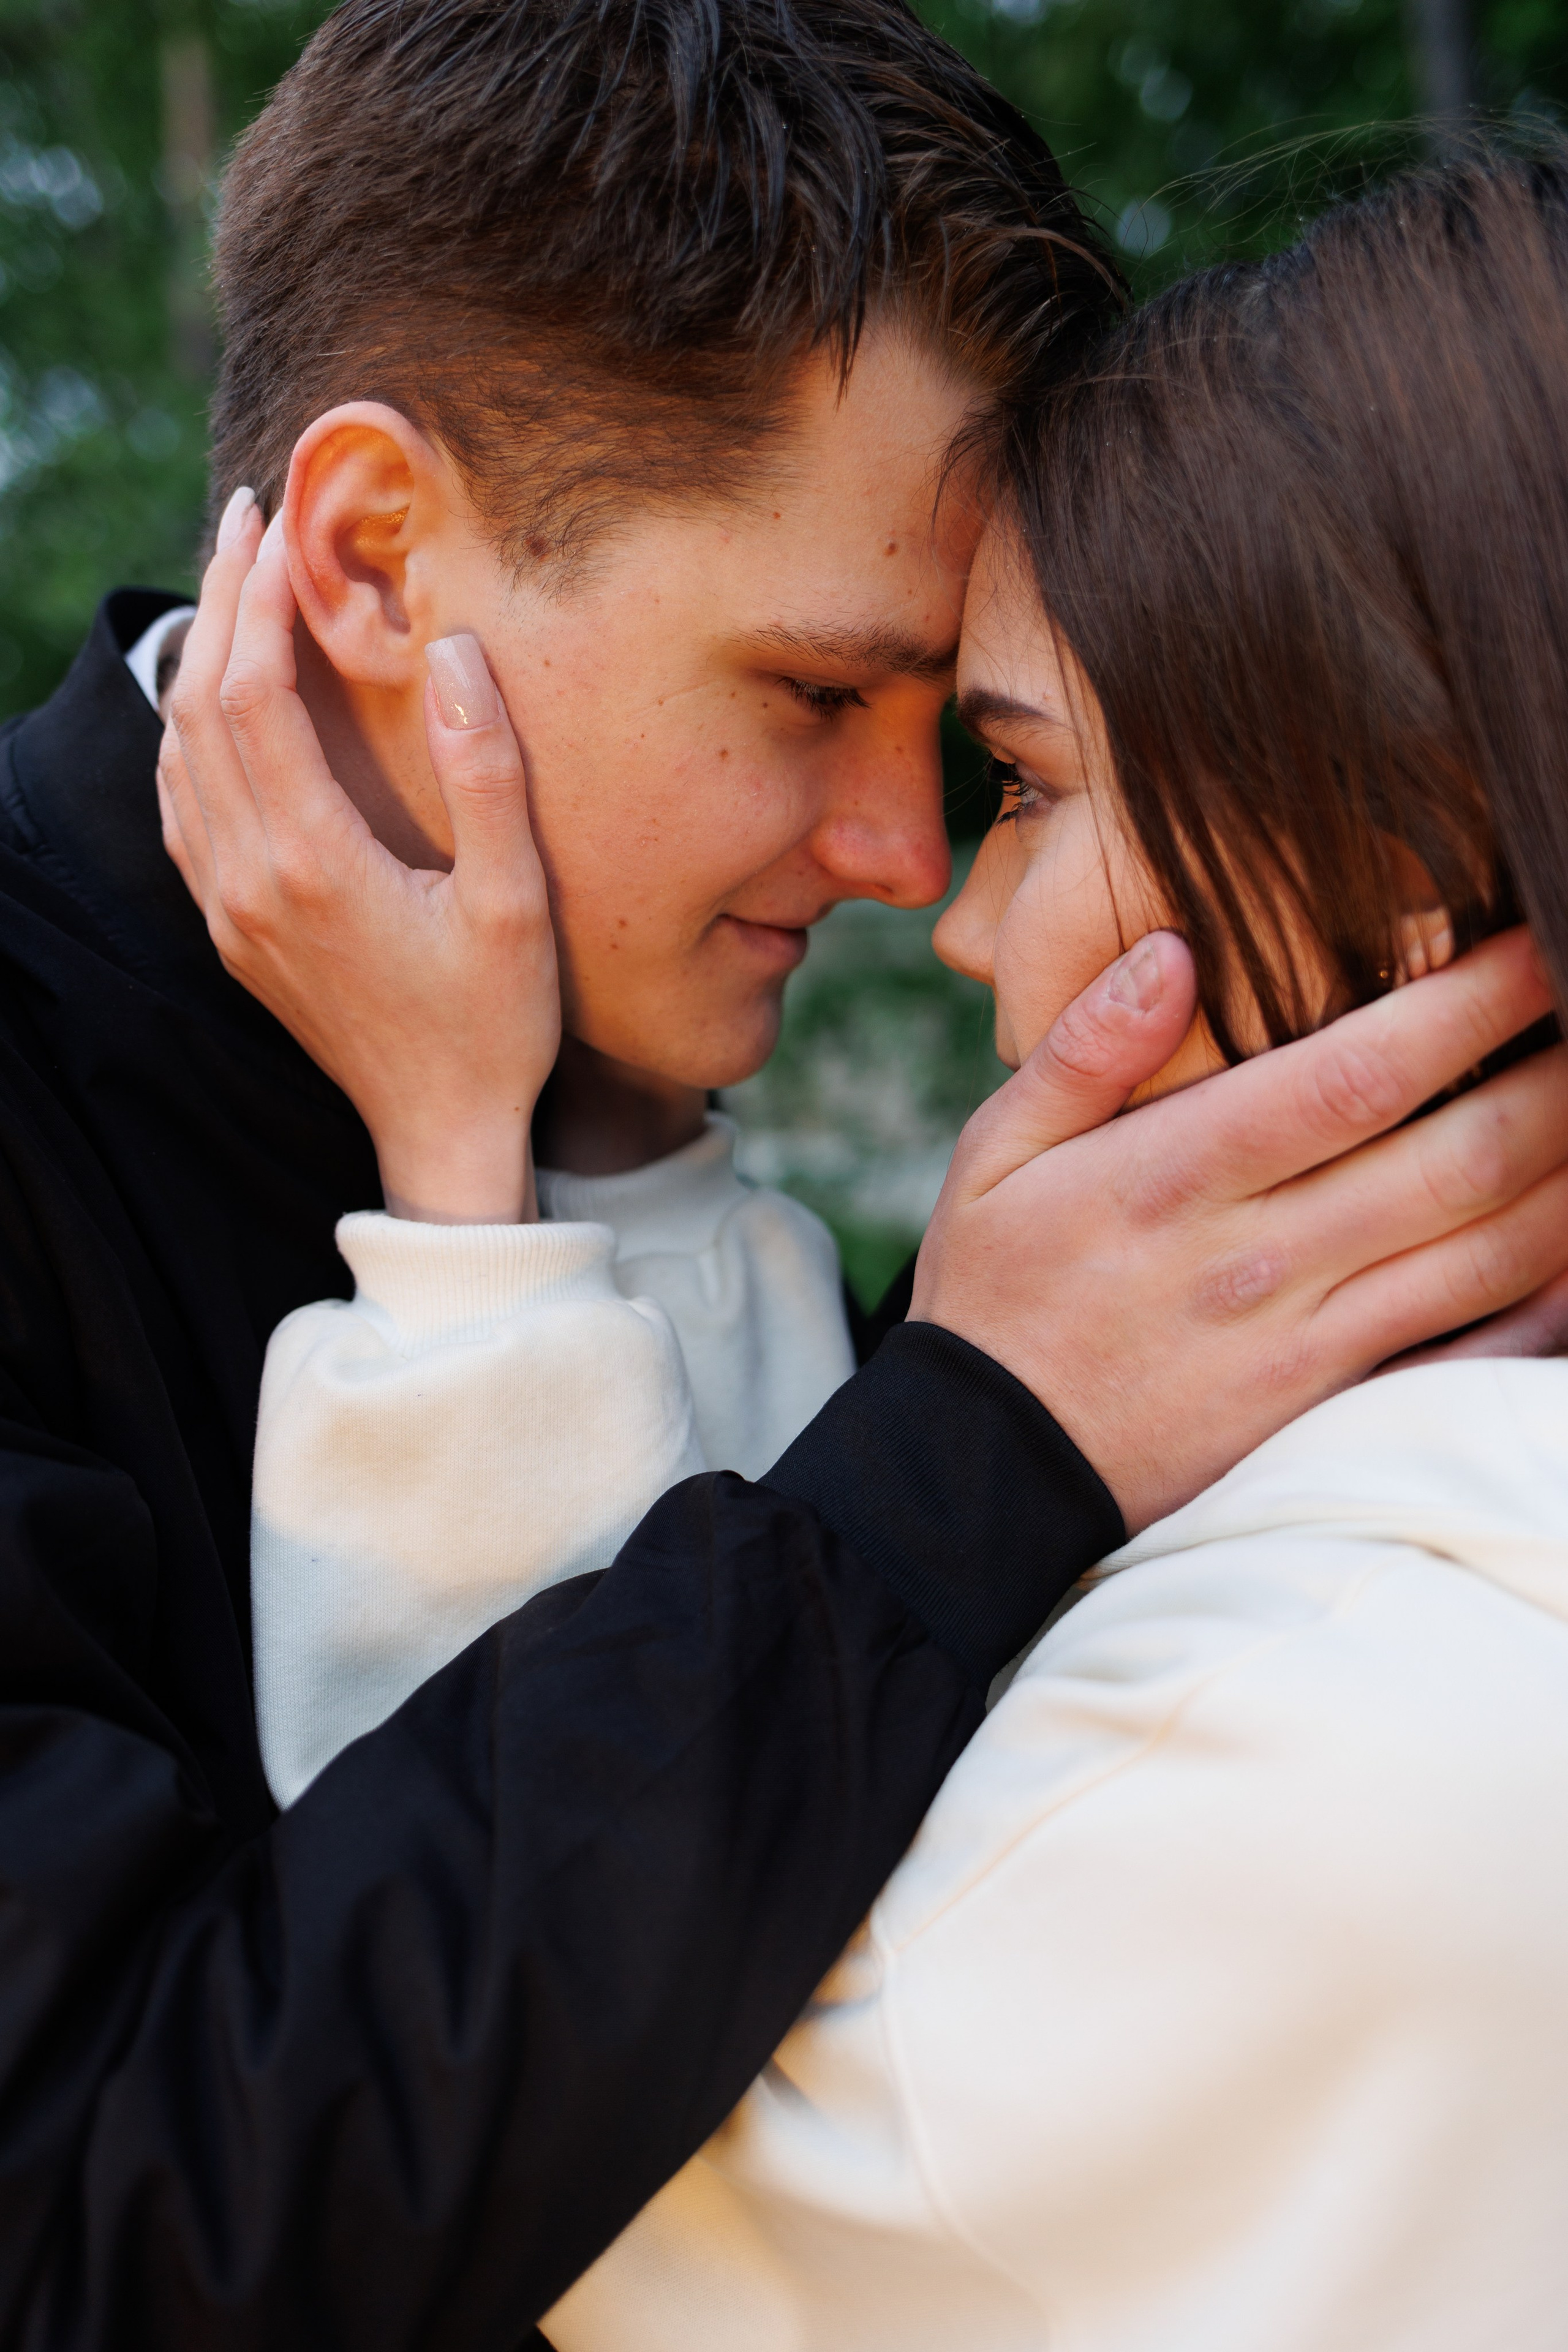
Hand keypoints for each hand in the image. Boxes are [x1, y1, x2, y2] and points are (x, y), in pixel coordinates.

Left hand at [158, 490, 558, 1223]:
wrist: (443, 1132)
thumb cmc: (495, 1024)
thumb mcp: (515, 902)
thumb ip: (485, 774)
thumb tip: (454, 654)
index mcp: (314, 860)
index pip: (254, 691)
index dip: (258, 596)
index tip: (281, 523)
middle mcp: (251, 878)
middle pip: (201, 706)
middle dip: (219, 601)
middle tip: (246, 520)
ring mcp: (231, 908)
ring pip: (180, 754)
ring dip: (199, 661)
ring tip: (233, 589)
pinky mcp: (232, 931)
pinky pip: (181, 810)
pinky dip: (188, 736)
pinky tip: (214, 706)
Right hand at [913, 927, 1567, 1532]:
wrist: (981, 1473)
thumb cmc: (994, 1292)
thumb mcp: (992, 1155)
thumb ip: (1083, 1048)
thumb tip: (1174, 950)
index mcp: (1176, 1176)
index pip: (1356, 1073)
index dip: (1466, 1003)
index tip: (1527, 944)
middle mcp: (1259, 1261)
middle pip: (1457, 1158)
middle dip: (1558, 1077)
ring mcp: (1307, 1345)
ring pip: (1489, 1252)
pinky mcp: (1331, 1410)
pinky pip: (1471, 1353)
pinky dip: (1551, 1302)